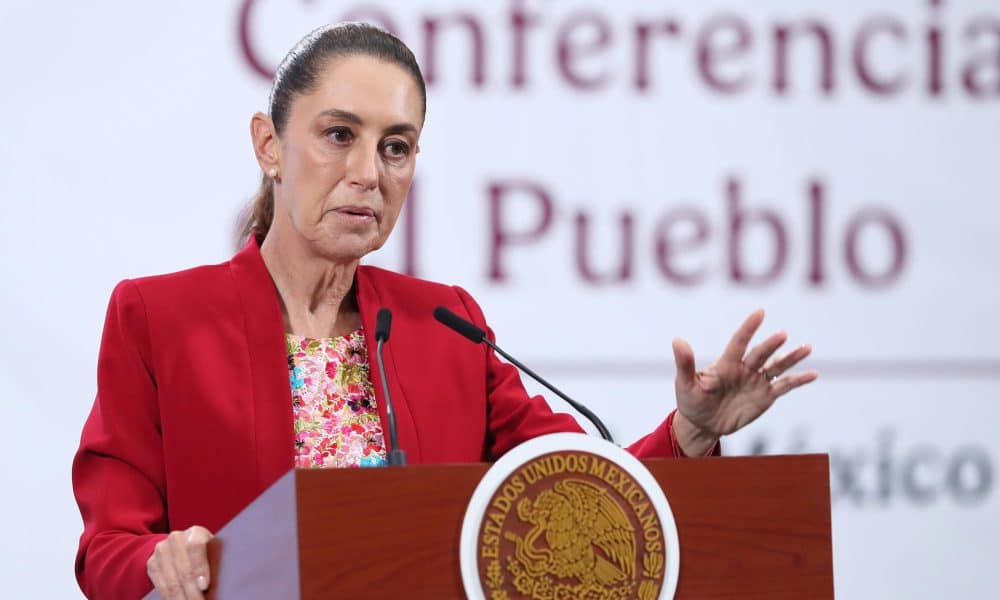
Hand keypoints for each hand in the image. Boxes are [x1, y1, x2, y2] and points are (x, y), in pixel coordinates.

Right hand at [146, 525, 213, 598]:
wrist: (181, 546)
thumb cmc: (205, 552)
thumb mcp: (213, 551)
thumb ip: (216, 562)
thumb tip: (222, 579)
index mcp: (196, 532)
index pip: (195, 547)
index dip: (200, 568)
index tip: (204, 586)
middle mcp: (176, 538)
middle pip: (184, 569)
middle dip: (193, 592)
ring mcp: (162, 550)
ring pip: (172, 582)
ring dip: (182, 598)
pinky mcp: (152, 563)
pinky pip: (161, 586)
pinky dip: (171, 598)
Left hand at [671, 309, 817, 455]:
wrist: (702, 423)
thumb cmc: (691, 400)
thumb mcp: (685, 384)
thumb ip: (685, 363)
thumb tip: (677, 340)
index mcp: (726, 363)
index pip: (739, 342)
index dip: (749, 328)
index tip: (760, 312)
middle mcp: (744, 368)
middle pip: (760, 354)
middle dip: (771, 345)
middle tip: (782, 335)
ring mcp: (756, 381)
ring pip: (777, 366)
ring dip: (791, 358)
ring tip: (807, 347)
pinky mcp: (765, 396)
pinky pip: (784, 386)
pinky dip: (798, 380)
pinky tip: (813, 374)